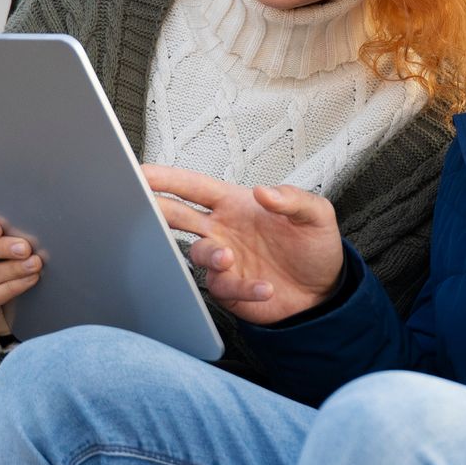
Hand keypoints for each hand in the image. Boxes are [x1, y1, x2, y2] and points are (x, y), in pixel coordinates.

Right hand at [144, 165, 345, 322]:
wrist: (324, 292)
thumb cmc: (314, 248)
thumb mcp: (317, 216)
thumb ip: (293, 200)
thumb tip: (264, 192)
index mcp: (235, 205)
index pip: (194, 187)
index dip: (167, 178)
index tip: (142, 172)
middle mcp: (222, 231)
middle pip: (177, 216)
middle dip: (157, 209)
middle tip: (148, 208)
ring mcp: (223, 261)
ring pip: (198, 254)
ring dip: (210, 254)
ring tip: (229, 257)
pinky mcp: (229, 290)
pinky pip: (224, 288)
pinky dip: (242, 288)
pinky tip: (264, 288)